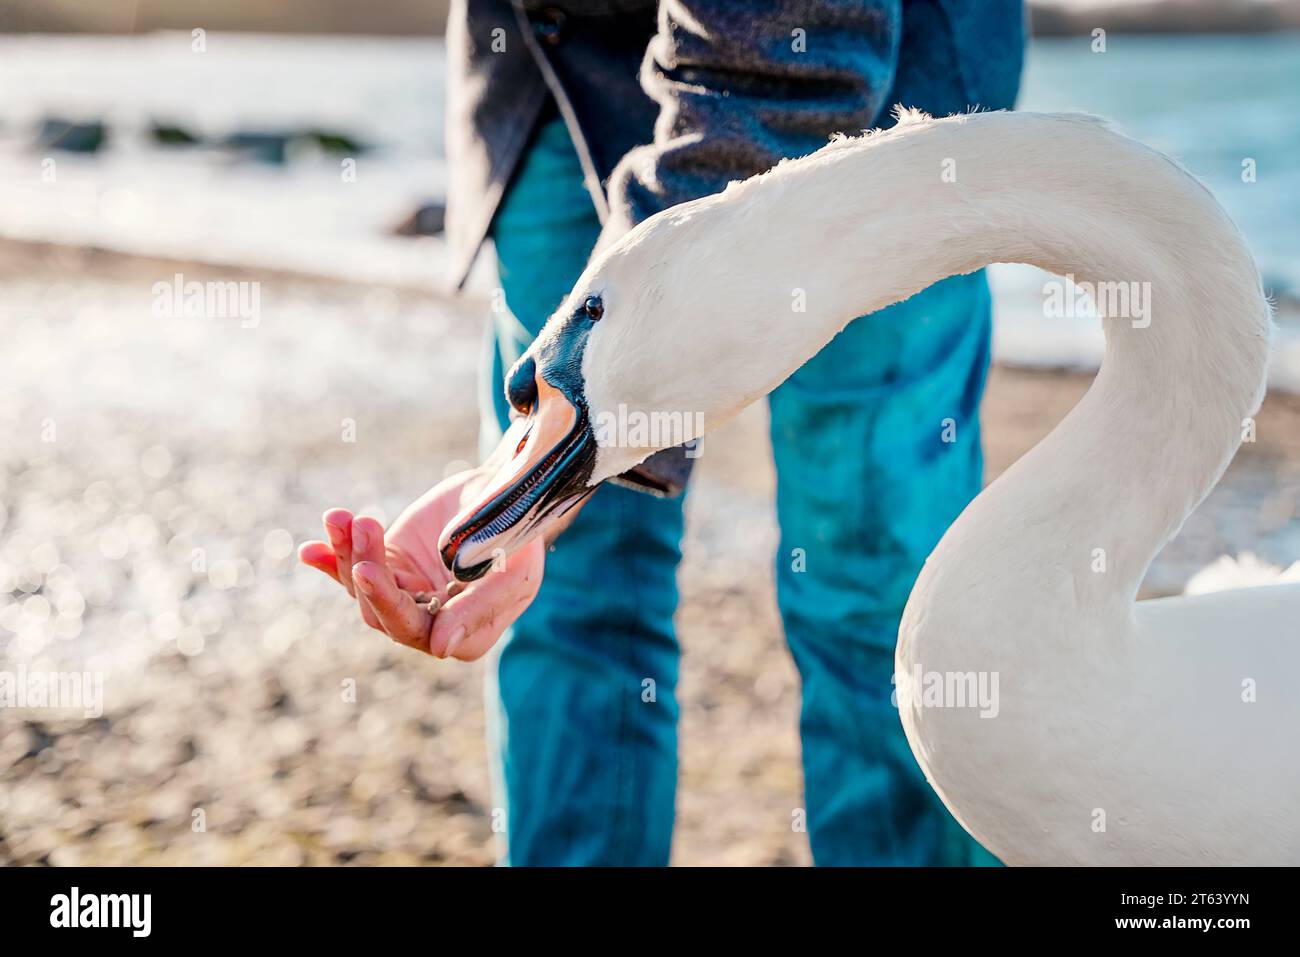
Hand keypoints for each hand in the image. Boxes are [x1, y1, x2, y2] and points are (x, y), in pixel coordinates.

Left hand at [298, 467, 545, 659]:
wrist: (509, 493)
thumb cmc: (522, 535)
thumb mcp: (512, 570)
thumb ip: (479, 605)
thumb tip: (439, 649)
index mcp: (466, 634)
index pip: (418, 631)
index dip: (389, 603)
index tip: (368, 570)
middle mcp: (431, 624)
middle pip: (382, 611)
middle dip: (366, 566)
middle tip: (364, 524)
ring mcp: (407, 595)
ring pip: (364, 587)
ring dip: (348, 552)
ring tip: (341, 517)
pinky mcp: (390, 566)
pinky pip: (352, 569)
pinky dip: (330, 559)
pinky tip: (309, 550)